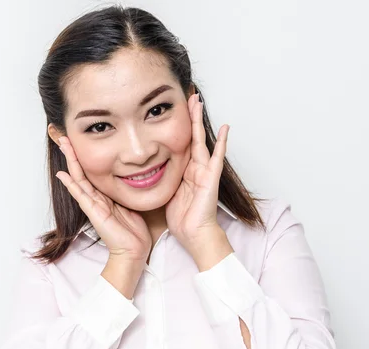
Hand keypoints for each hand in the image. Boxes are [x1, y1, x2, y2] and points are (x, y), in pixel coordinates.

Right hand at [55, 135, 151, 265]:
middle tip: (64, 137)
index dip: (84, 158)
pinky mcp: (94, 213)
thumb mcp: (131, 205)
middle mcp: (96, 199)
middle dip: (73, 154)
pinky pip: (81, 195)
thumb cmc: (134, 232)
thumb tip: (134, 177)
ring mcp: (93, 205)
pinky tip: (63, 175)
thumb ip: (127, 193)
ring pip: (79, 179)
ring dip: (70, 162)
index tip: (79, 141)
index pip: (91, 173)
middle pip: (81, 172)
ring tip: (63, 146)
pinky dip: (71, 185)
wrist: (133, 252)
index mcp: (104, 197)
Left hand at [165, 93, 229, 253]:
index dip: (175, 126)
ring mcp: (204, 171)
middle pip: (191, 136)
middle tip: (187, 95)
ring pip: (201, 140)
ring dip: (199, 121)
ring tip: (198, 101)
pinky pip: (217, 158)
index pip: (178, 142)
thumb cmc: (180, 217)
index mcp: (183, 170)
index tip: (169, 108)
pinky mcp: (211, 179)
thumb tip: (142, 169)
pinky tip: (226, 128)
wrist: (193, 234)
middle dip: (188, 116)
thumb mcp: (165, 191)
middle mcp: (195, 167)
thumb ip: (160, 178)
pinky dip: (222, 143)